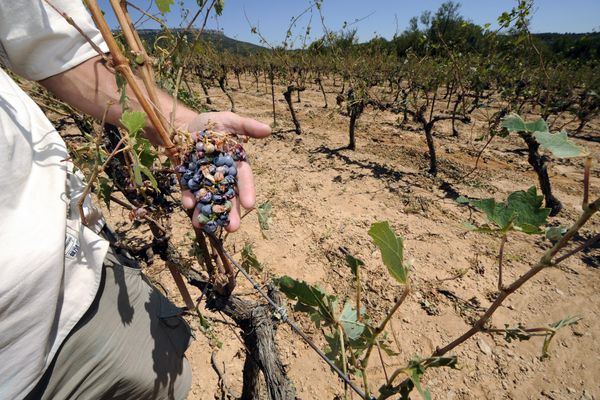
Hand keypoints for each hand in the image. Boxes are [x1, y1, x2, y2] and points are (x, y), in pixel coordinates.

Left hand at [180, 111, 270, 231]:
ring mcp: (204, 182)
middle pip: (228, 197)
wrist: (182, 125)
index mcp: (236, 165)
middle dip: (230, 213)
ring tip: (206, 226)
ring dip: (207, 213)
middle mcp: (222, 178)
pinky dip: (189, 199)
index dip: (247, 192)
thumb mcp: (228, 121)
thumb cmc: (210, 124)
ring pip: (208, 201)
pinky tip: (188, 206)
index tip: (250, 205)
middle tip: (232, 228)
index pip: (244, 181)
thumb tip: (269, 129)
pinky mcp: (187, 182)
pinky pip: (189, 192)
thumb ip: (246, 126)